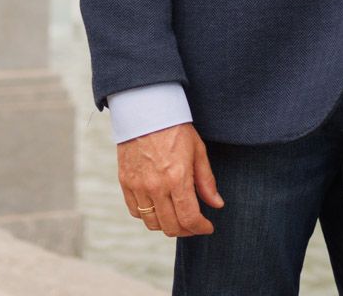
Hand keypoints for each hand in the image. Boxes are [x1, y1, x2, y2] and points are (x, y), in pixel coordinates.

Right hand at [118, 122, 223, 236]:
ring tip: (177, 217)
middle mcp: (156, 186)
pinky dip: (148, 215)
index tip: (207, 226)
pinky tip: (158, 207)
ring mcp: (138, 186)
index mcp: (177, 178)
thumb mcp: (198, 151)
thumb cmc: (175, 128)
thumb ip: (206, 181)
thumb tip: (217, 204)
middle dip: (187, 230)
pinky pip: (135, 211)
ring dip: (167, 225)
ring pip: (152, 223)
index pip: (189, 218)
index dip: (201, 228)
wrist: (145, 111)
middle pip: (171, 226)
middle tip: (194, 224)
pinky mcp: (125, 182)